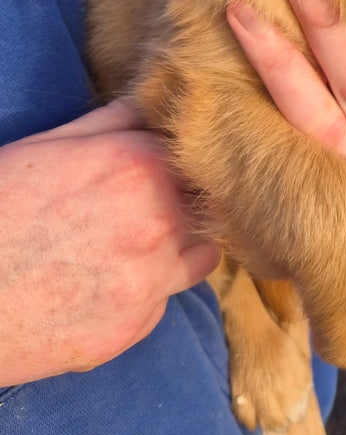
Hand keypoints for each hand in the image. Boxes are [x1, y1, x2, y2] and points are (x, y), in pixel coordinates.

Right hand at [0, 100, 220, 384]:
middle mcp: (158, 223)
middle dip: (187, 204)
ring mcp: (149, 281)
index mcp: (138, 167)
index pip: (202, 156)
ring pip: (201, 258)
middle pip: (210, 207)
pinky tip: (99, 287)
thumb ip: (111, 123)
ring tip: (128, 248)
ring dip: (179, 250)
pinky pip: (161, 304)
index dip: (185, 162)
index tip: (170, 168)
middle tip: (147, 209)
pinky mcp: (134, 329)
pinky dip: (142, 295)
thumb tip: (148, 105)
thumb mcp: (47, 148)